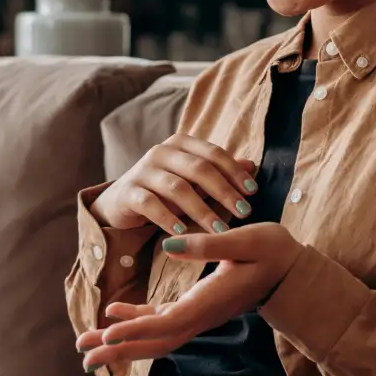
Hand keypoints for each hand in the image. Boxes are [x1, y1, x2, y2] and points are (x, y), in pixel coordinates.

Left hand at [76, 224, 301, 368]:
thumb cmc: (273, 250)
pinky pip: (160, 323)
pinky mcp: (195, 308)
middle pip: (154, 342)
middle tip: (82, 353)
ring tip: (85, 344)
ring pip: (154, 337)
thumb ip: (208, 244)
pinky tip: (113, 315)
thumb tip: (169, 248)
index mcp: (210, 301)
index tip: (107, 332)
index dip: (136, 329)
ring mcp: (197, 315)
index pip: (167, 323)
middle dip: (118, 348)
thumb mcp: (246, 239)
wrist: (292, 269)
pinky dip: (135, 323)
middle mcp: (200, 315)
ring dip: (120, 341)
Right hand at [90, 134, 257, 234]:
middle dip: (224, 191)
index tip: (253, 192)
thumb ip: (219, 173)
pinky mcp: (128, 192)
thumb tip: (251, 165)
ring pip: (178, 188)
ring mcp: (142, 171)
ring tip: (220, 230)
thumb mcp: (193, 181)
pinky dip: (169, 218)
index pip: (213, 153)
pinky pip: (151, 204)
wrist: (122, 203)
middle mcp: (161, 152)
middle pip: (199, 168)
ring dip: (202, 210)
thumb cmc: (165, 191)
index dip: (235, 172)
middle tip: (244, 212)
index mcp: (180, 143)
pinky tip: (183, 232)